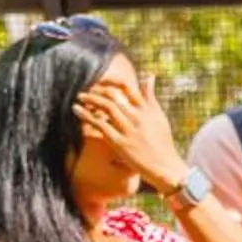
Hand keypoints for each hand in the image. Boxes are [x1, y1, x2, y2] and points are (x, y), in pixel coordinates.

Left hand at [73, 78, 186, 192]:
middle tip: (86, 91)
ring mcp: (128, 129)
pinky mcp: (119, 142)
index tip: (101, 82)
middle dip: (97, 91)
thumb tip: (149, 76)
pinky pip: (100, 125)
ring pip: (106, 108)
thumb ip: (151, 96)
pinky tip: (77, 110)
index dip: (111, 82)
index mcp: (147, 109)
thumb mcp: (159, 116)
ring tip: (80, 98)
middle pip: (113, 96)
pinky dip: (86, 116)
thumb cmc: (162, 141)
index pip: (127, 88)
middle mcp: (137, 117)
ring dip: (90, 100)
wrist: (164, 165)